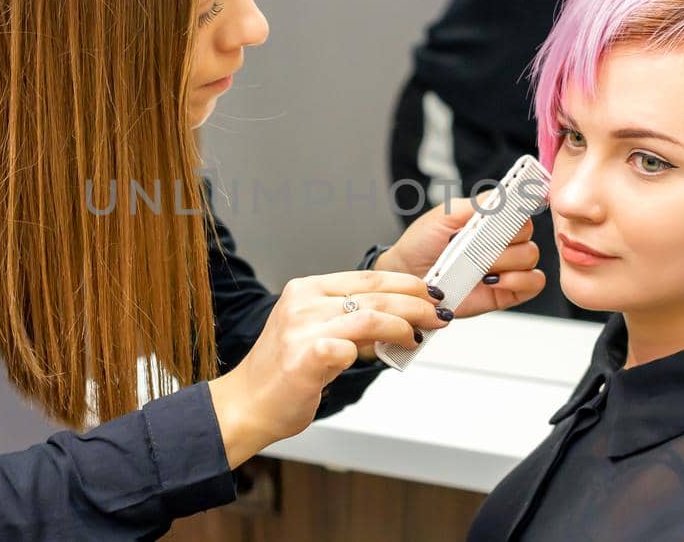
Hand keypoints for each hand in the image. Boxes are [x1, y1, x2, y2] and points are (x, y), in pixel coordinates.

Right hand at [207, 270, 442, 467]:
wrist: (246, 405)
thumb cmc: (281, 375)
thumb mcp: (315, 335)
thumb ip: (349, 324)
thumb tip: (396, 322)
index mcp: (305, 290)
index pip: (366, 277)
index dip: (404, 284)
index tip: (427, 294)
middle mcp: (303, 303)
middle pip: (374, 293)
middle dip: (414, 303)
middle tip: (437, 315)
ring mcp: (302, 328)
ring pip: (370, 315)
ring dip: (403, 325)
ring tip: (419, 335)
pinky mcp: (305, 356)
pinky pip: (350, 346)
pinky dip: (375, 349)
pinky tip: (386, 356)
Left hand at [374, 193, 544, 316]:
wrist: (408, 275)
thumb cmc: (423, 243)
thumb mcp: (446, 214)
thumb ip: (478, 205)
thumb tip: (506, 195)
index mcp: (492, 219)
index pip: (520, 208)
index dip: (516, 211)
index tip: (503, 217)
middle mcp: (504, 241)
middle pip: (527, 232)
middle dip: (503, 238)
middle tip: (476, 245)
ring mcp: (508, 266)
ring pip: (530, 256)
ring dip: (505, 259)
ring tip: (479, 266)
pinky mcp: (508, 292)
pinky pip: (534, 283)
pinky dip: (518, 280)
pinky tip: (493, 280)